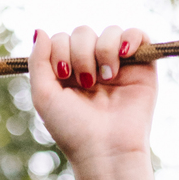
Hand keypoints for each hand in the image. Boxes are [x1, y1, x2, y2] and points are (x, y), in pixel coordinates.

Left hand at [29, 25, 154, 169]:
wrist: (106, 149)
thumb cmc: (73, 129)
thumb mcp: (44, 96)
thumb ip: (38, 63)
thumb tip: (41, 30)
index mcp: (68, 72)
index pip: (61, 39)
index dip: (60, 51)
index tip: (63, 76)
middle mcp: (92, 65)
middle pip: (83, 32)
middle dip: (81, 54)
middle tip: (86, 83)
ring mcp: (117, 64)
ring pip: (109, 31)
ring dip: (103, 51)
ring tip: (107, 78)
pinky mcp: (141, 66)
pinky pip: (137, 34)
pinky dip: (130, 38)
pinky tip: (124, 55)